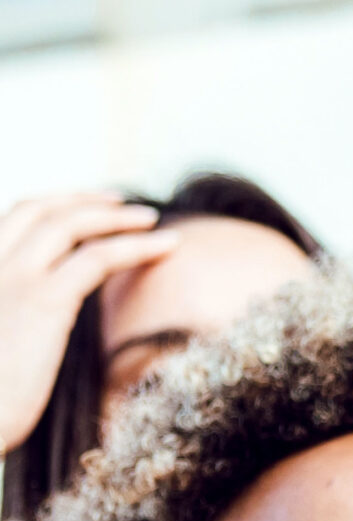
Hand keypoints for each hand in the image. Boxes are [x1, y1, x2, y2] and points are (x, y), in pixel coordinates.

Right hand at [0, 194, 178, 453]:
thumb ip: (12, 317)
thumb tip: (36, 319)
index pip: (12, 221)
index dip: (51, 208)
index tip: (85, 209)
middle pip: (38, 211)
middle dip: (81, 201)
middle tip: (120, 203)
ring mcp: (10, 277)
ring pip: (70, 225)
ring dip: (115, 217)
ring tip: (150, 219)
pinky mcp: (43, 300)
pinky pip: (98, 258)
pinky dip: (138, 246)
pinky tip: (168, 247)